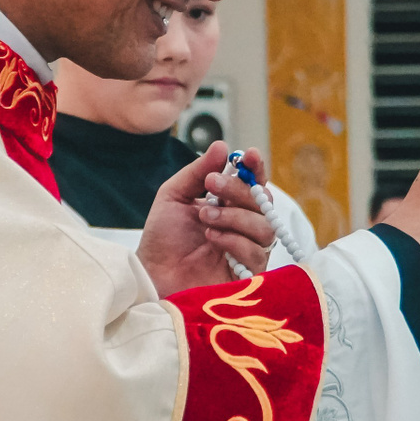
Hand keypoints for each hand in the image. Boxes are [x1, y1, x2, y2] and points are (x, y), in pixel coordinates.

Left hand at [138, 141, 277, 295]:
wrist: (153, 275)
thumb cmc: (163, 239)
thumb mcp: (174, 196)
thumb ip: (197, 172)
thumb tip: (222, 145)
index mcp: (229, 205)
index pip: (254, 184)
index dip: (256, 169)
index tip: (249, 156)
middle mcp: (243, 226)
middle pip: (264, 202)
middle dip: (239, 190)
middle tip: (211, 185)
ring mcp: (248, 250)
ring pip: (265, 227)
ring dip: (234, 217)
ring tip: (205, 218)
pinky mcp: (249, 275)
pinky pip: (257, 252)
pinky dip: (234, 240)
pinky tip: (211, 239)